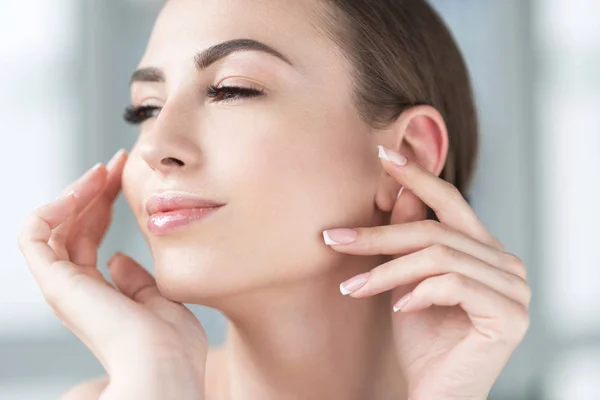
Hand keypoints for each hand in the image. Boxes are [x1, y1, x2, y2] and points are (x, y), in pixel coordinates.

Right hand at [18, 150, 207, 399]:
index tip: (125, 175)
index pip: (91, 237)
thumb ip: (137, 280)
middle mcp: (77, 289)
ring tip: (103, 170)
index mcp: (101, 294)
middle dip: (92, 190)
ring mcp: (64, 286)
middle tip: (116, 161)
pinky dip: (52, 208)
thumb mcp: (160, 300)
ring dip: (75, 192)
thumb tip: (118, 258)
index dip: (105, 203)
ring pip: (53, 226)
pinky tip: (83, 188)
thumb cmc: (172, 342)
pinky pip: (34, 236)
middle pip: (72, 227)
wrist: (166, 365)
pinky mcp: (56, 283)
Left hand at [324, 146, 529, 399]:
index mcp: (484, 249)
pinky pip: (453, 284)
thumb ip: (409, 239)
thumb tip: (400, 190)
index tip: (383, 154)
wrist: (435, 391)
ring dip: (387, 272)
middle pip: (436, 230)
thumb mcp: (406, 280)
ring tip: (352, 288)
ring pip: (438, 256)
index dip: (418, 176)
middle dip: (379, 235)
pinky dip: (418, 293)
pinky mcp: (510, 314)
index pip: (451, 201)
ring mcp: (515, 288)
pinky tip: (399, 310)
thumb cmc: (420, 337)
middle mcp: (506, 262)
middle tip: (334, 238)